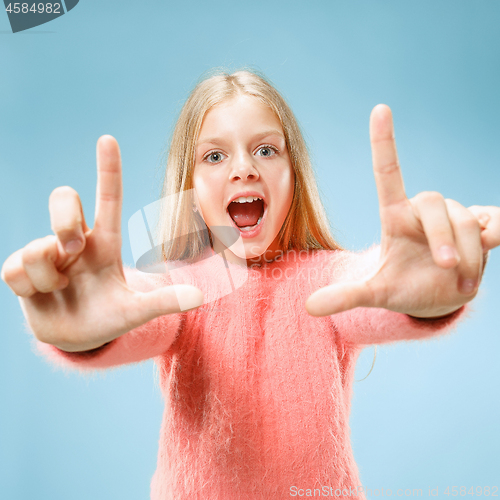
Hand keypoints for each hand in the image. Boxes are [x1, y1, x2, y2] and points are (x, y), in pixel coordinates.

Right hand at [1, 136, 202, 350]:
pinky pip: (15, 268)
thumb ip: (163, 302)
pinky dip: (30, 287)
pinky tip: (41, 295)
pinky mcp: (20, 270)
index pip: (108, 200)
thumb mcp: (135, 312)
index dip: (109, 170)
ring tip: (60, 291)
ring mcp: (47, 254)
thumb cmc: (108, 318)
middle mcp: (76, 241)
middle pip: (63, 198)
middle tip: (73, 249)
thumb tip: (200, 296)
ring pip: (36, 247)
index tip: (108, 139)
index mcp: (105, 244)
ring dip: (48, 277)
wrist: (75, 339)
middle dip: (64, 219)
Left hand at [306, 105, 499, 317]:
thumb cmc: (403, 289)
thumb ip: (345, 297)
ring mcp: (456, 215)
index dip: (384, 141)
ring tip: (461, 281)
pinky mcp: (484, 223)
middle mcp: (424, 210)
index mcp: (395, 217)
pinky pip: (497, 220)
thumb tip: (308, 308)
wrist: (437, 297)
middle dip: (444, 238)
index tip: (379, 108)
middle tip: (446, 268)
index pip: (388, 172)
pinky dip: (497, 233)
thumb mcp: (375, 294)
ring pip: (467, 219)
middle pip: (436, 203)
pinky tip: (491, 244)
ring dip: (468, 254)